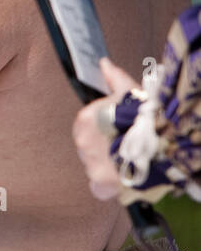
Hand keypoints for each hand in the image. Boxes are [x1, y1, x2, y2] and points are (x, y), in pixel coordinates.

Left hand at [73, 57, 140, 199]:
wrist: (167, 144)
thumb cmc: (149, 116)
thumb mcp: (133, 93)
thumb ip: (115, 79)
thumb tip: (103, 63)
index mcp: (85, 120)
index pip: (85, 123)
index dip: (104, 124)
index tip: (121, 125)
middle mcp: (83, 144)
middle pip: (88, 146)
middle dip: (105, 144)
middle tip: (127, 142)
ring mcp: (91, 165)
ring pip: (94, 165)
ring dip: (109, 162)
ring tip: (131, 158)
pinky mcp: (102, 185)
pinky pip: (99, 187)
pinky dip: (108, 185)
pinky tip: (124, 176)